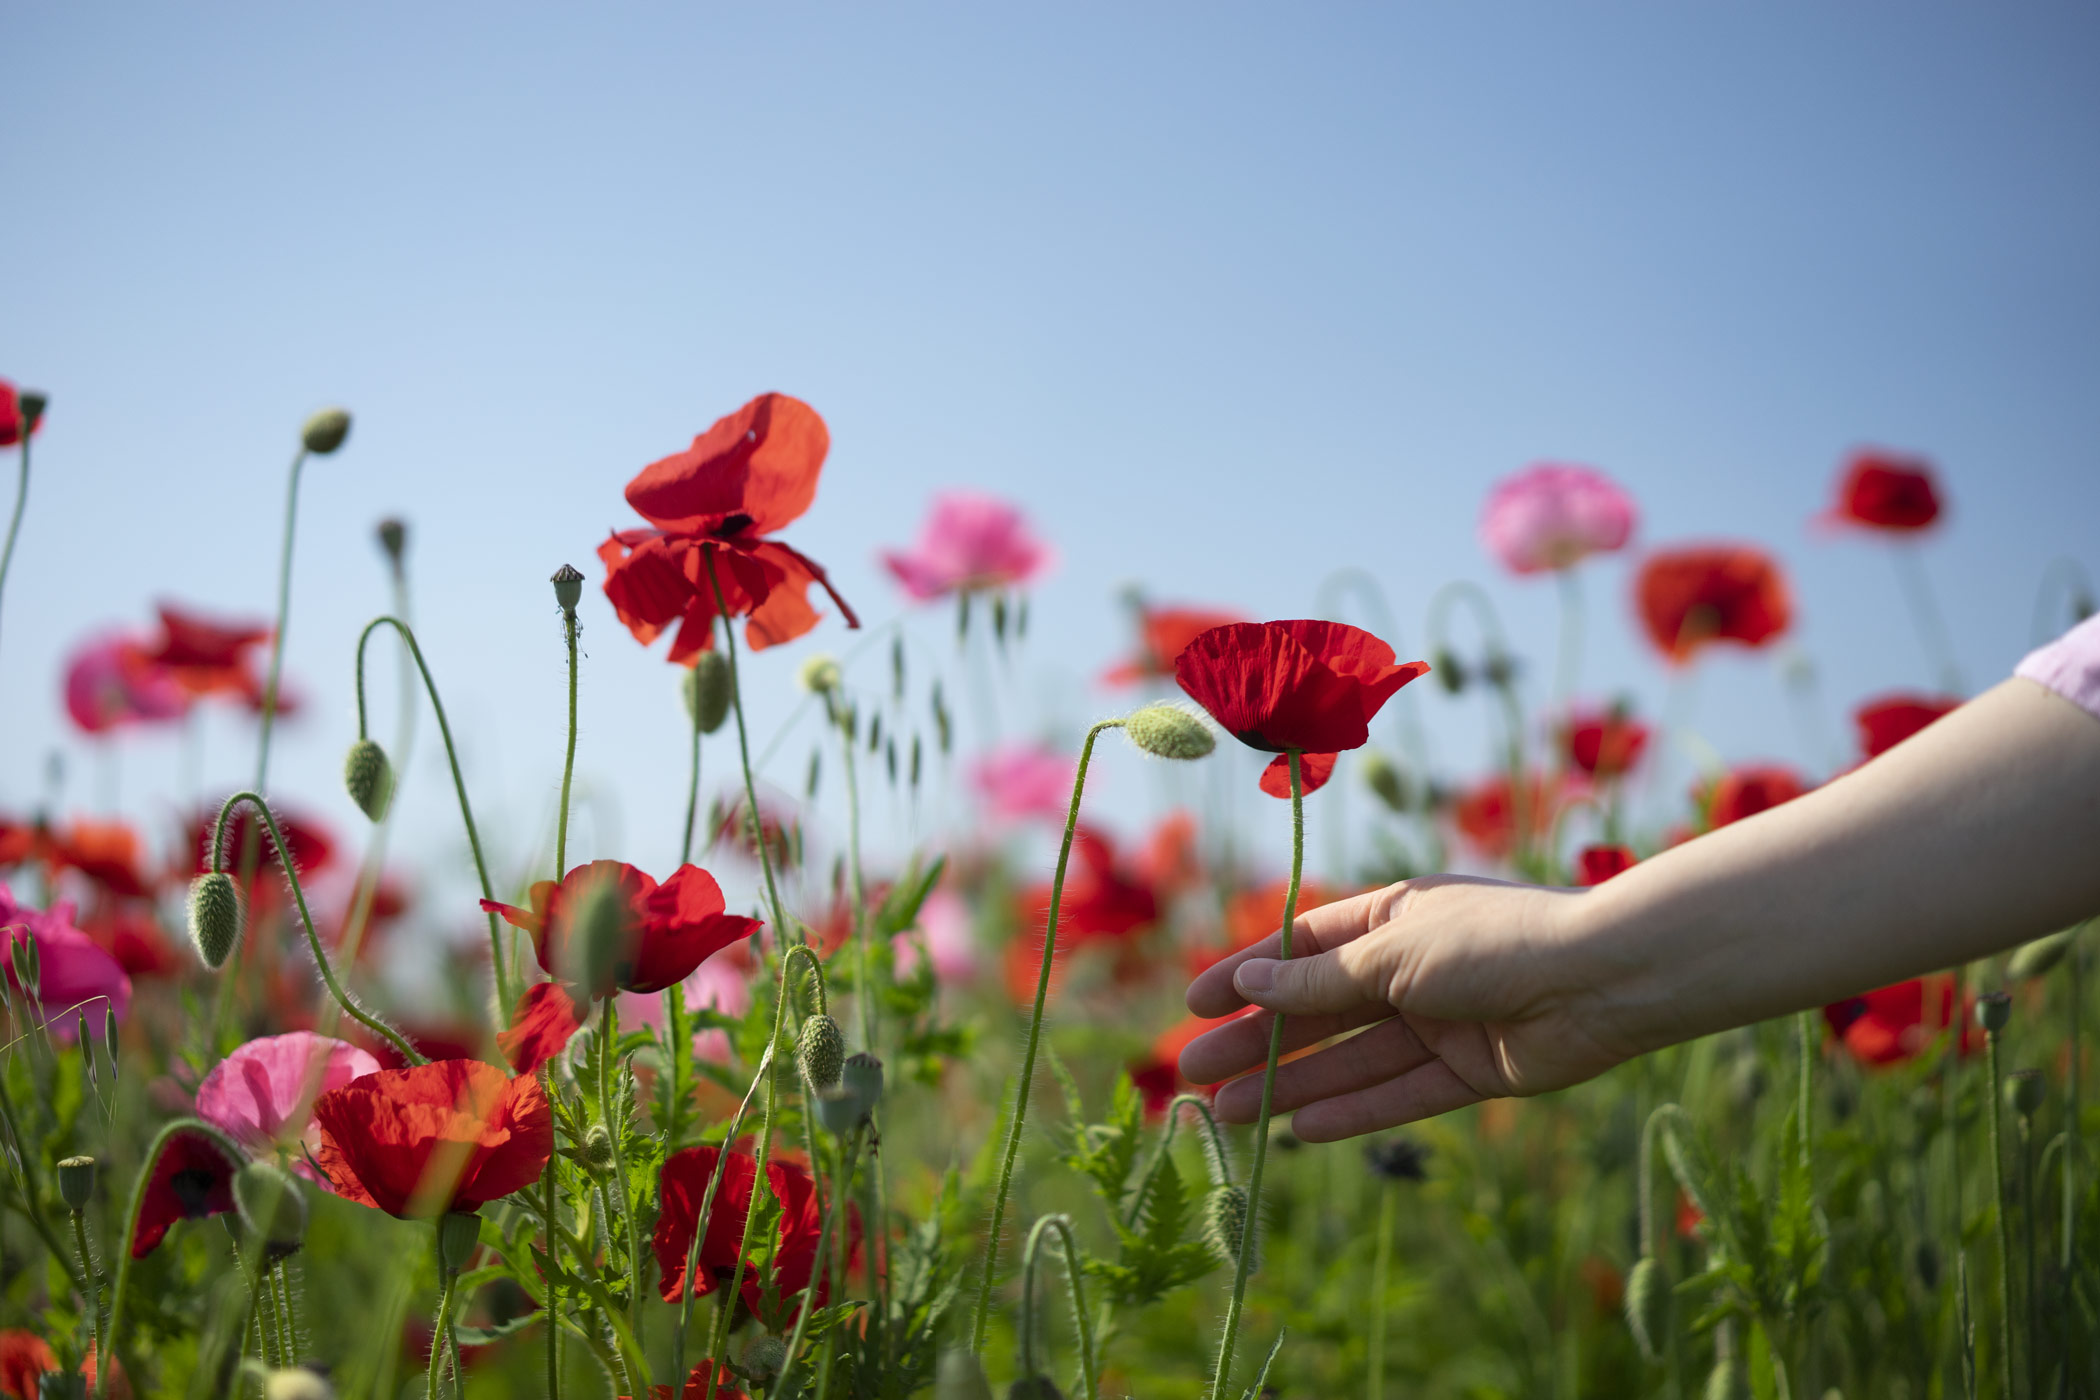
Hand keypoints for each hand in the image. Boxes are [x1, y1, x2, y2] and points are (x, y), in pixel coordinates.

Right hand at [1178, 875, 1637, 1140]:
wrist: (1601, 978)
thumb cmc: (1493, 940)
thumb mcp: (1392, 953)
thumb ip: (1320, 981)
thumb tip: (1249, 985)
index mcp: (1393, 917)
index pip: (1302, 947)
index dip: (1248, 975)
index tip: (1195, 1005)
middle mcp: (1413, 968)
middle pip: (1319, 1010)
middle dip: (1257, 1041)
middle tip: (1194, 1074)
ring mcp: (1442, 1021)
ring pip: (1352, 1059)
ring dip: (1290, 1084)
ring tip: (1230, 1114)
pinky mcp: (1473, 1071)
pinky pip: (1400, 1094)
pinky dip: (1353, 1111)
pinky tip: (1303, 1129)